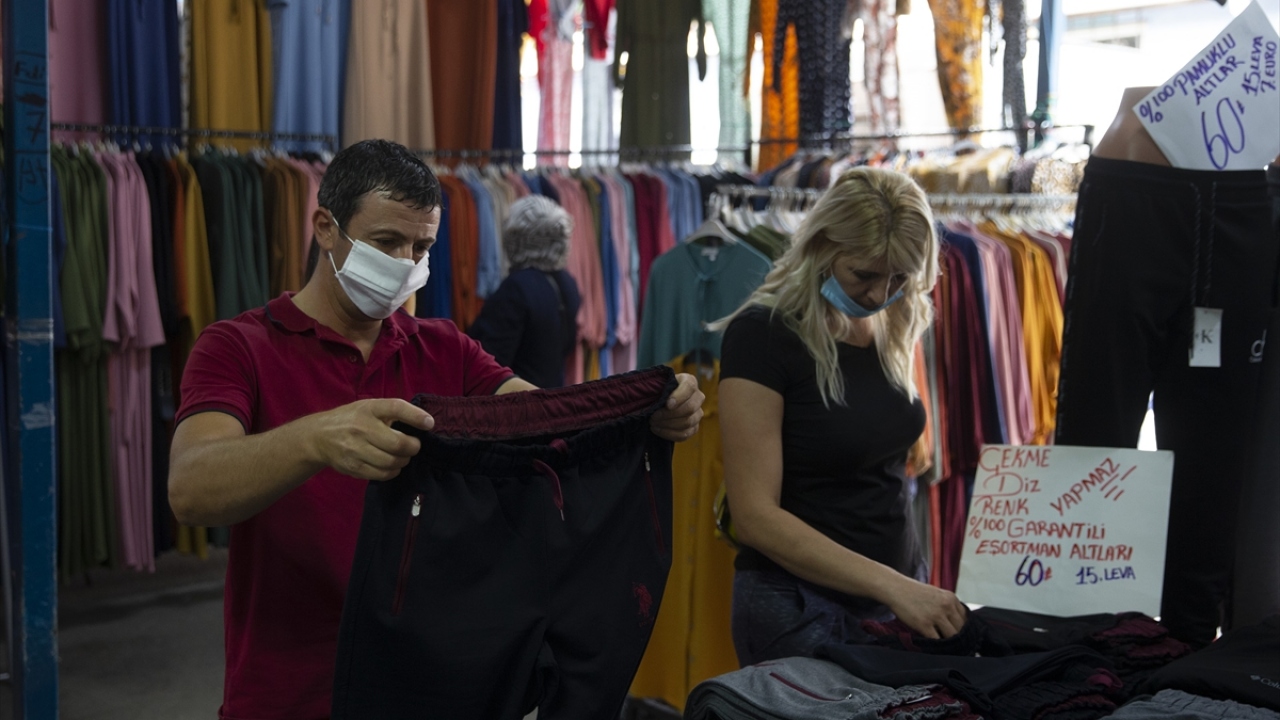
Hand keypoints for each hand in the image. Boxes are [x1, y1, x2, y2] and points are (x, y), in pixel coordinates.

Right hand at [311, 399, 434, 480]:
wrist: (319, 437)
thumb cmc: (352, 419)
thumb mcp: (369, 407)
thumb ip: (392, 412)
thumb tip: (424, 422)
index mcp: (369, 409)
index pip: (396, 408)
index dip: (416, 416)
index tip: (429, 423)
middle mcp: (361, 428)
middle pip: (398, 443)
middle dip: (413, 447)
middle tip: (414, 446)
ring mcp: (355, 449)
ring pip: (392, 462)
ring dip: (404, 460)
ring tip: (403, 456)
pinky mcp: (353, 467)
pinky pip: (382, 474)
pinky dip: (393, 471)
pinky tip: (392, 465)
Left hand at [649, 373, 703, 441]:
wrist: (659, 401)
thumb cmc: (658, 389)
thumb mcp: (657, 383)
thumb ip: (657, 387)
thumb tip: (657, 400)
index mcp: (690, 381)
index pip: (689, 387)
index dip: (679, 396)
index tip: (667, 404)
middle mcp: (698, 397)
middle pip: (690, 408)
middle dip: (669, 414)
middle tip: (653, 416)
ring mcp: (697, 413)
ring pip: (687, 422)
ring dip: (667, 424)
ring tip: (653, 423)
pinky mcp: (693, 427)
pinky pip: (685, 434)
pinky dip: (669, 434)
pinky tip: (657, 429)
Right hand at [885, 577, 967, 639]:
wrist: (895, 588)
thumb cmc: (913, 592)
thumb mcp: (936, 594)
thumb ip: (947, 606)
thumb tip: (955, 623)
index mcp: (951, 598)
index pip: (965, 619)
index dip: (962, 629)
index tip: (958, 635)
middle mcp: (947, 606)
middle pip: (961, 630)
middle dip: (957, 638)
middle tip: (954, 645)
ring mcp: (936, 615)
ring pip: (951, 637)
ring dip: (948, 644)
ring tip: (944, 648)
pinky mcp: (924, 624)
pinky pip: (936, 640)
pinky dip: (936, 645)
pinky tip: (933, 646)